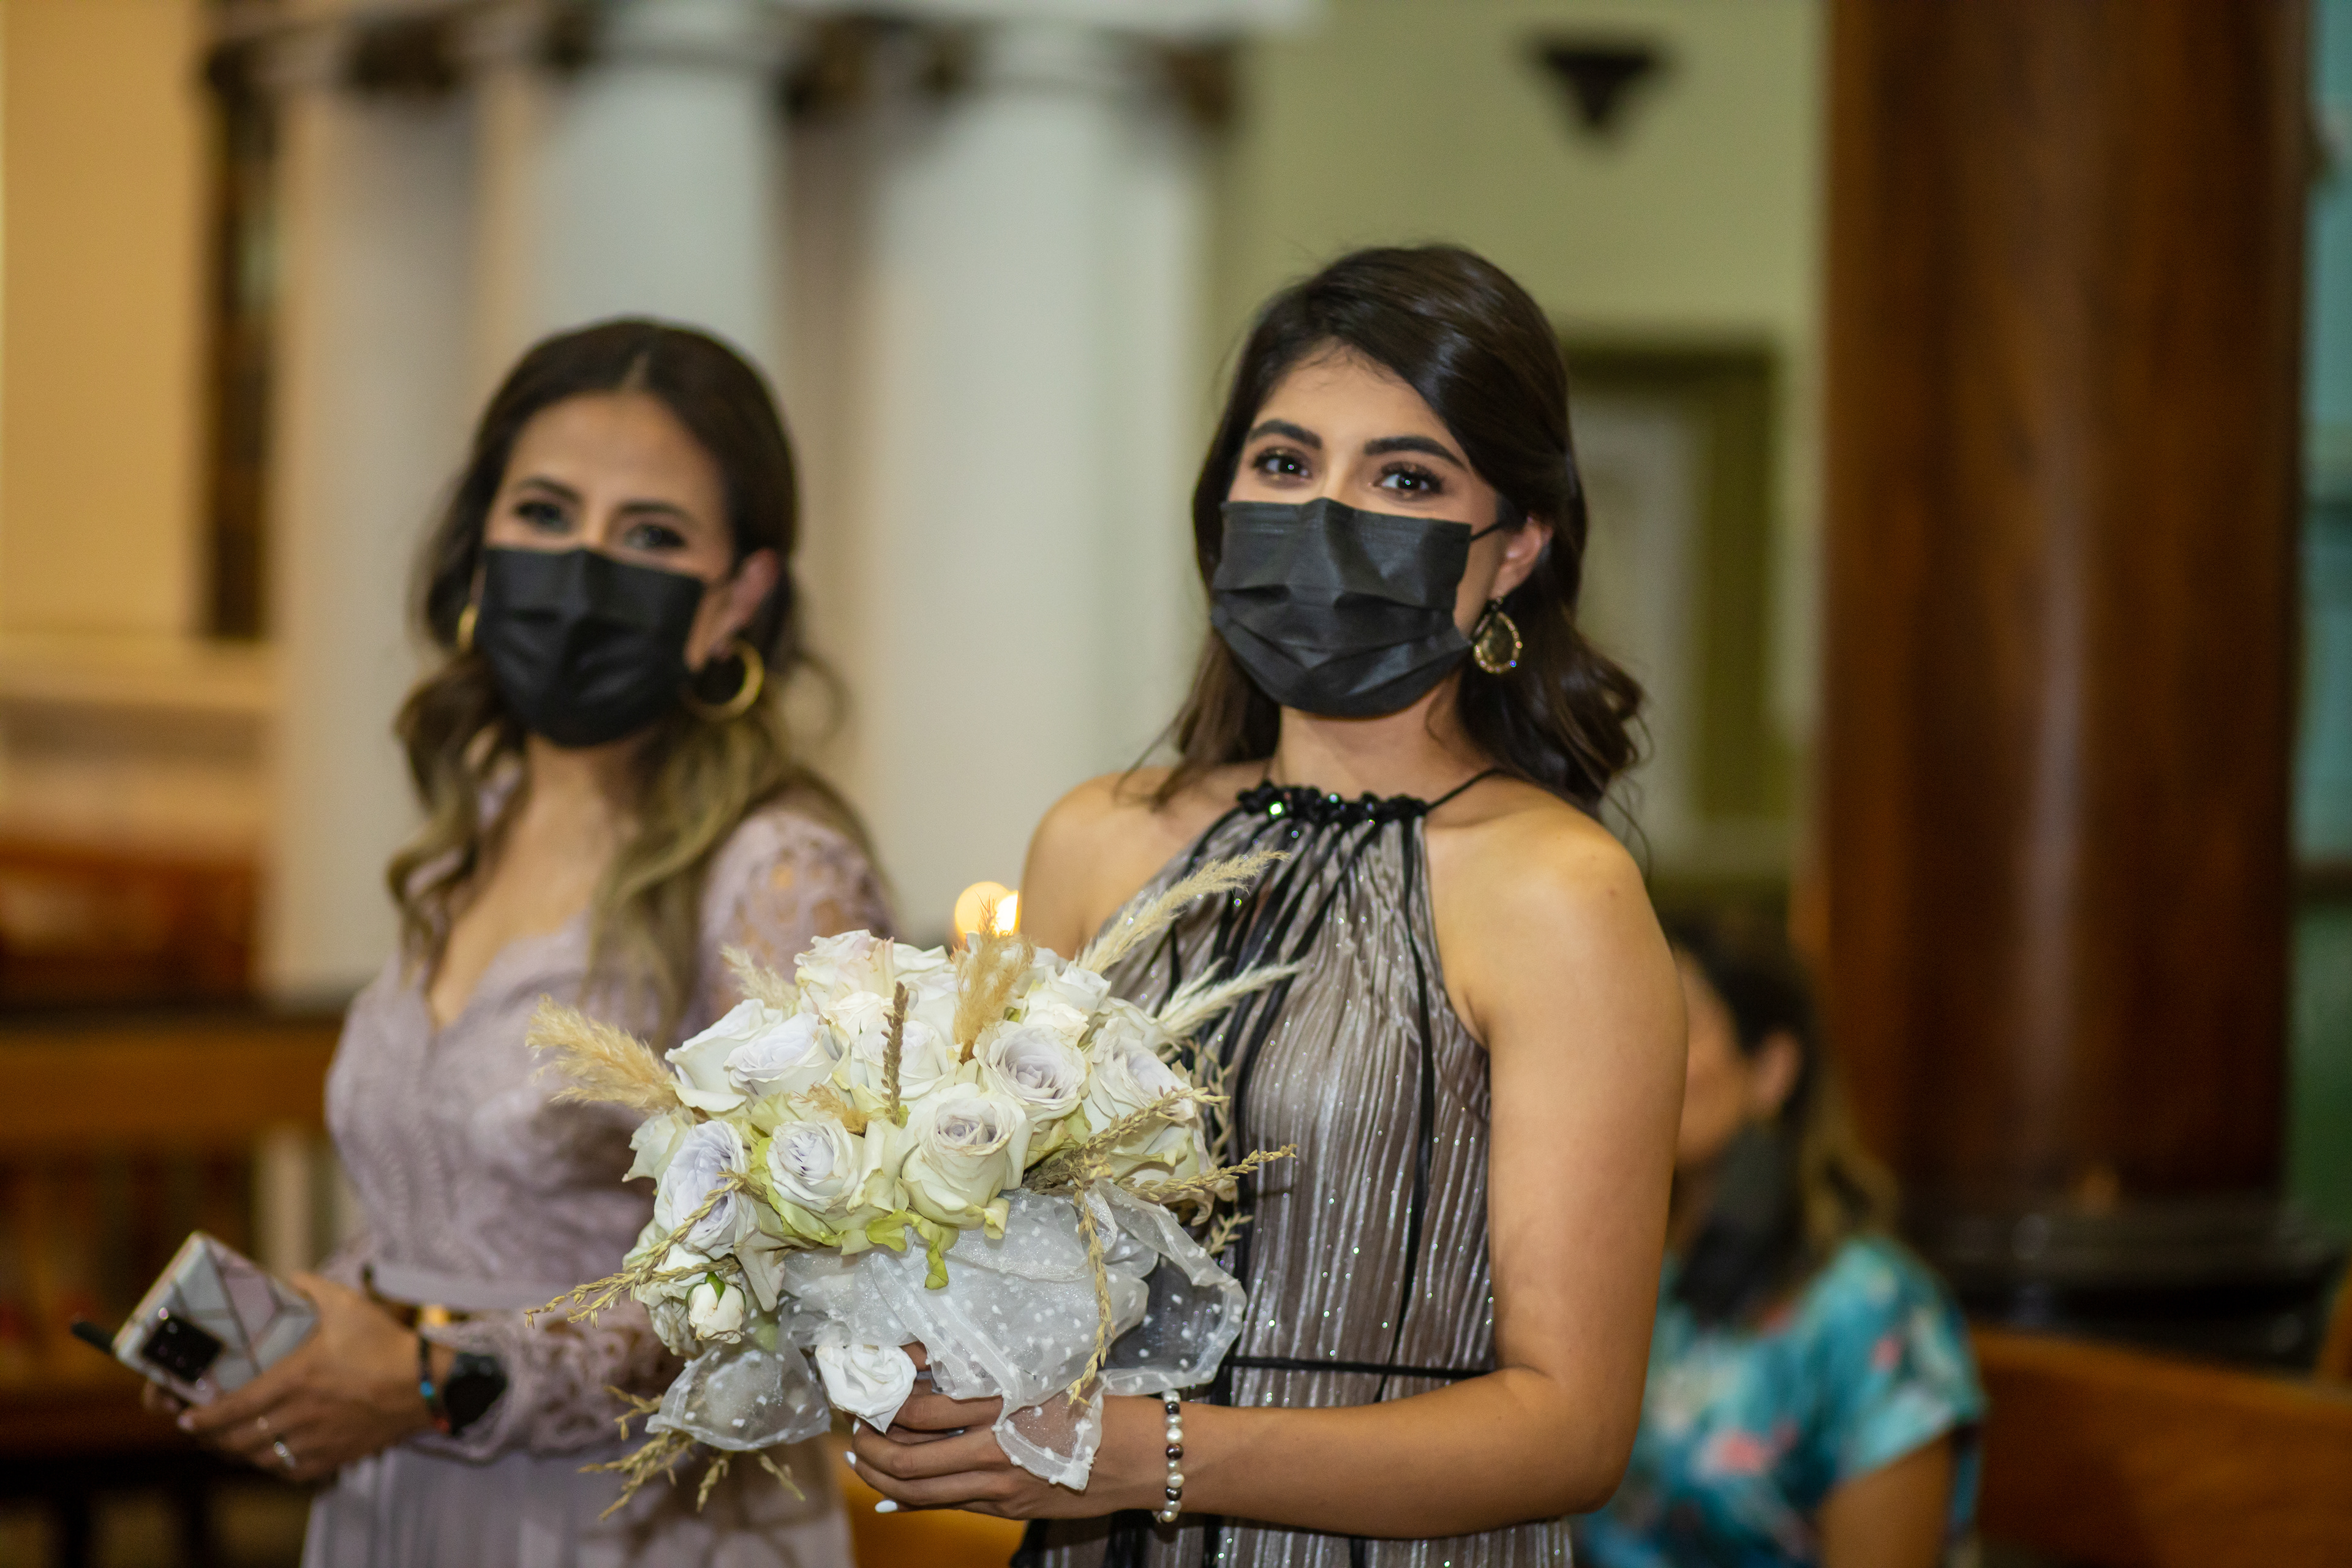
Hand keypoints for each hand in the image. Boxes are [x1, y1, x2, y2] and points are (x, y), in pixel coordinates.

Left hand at [175, 1273, 435, 1482]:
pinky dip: (274, 1466)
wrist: (425, 1383)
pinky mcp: (336, 1456)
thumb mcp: (348, 1305)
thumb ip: (313, 1288)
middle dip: (212, 1439)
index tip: (186, 1418)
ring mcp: (317, 1440)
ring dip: (239, 1454)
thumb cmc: (384, 1344)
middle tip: (203, 1431)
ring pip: (261, 1458)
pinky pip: (292, 1471)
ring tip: (230, 1444)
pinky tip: (272, 1456)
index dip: (203, 1418)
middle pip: (238, 1440)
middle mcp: (299, 1414)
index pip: (233, 1407)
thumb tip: (290, 1277)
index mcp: (295, 1379)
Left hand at [848, 1346, 1164, 1518]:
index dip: (887, 1399)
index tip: (871, 1383)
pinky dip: (911, 1498)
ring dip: (880, 1474)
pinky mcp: (1009, 1508)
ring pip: (919, 1489)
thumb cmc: (1098, 1403)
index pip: (922, 1409)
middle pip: (908, 1457)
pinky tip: (892, 1492)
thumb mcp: (1044, 1376)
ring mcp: (1000, 1485)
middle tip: (853, 1424)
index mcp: (1004, 1405)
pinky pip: (946, 1504)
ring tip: (862, 1457)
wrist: (1146, 1456)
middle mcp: (995, 1449)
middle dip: (869, 1444)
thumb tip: (928, 1372)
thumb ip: (989, 1379)